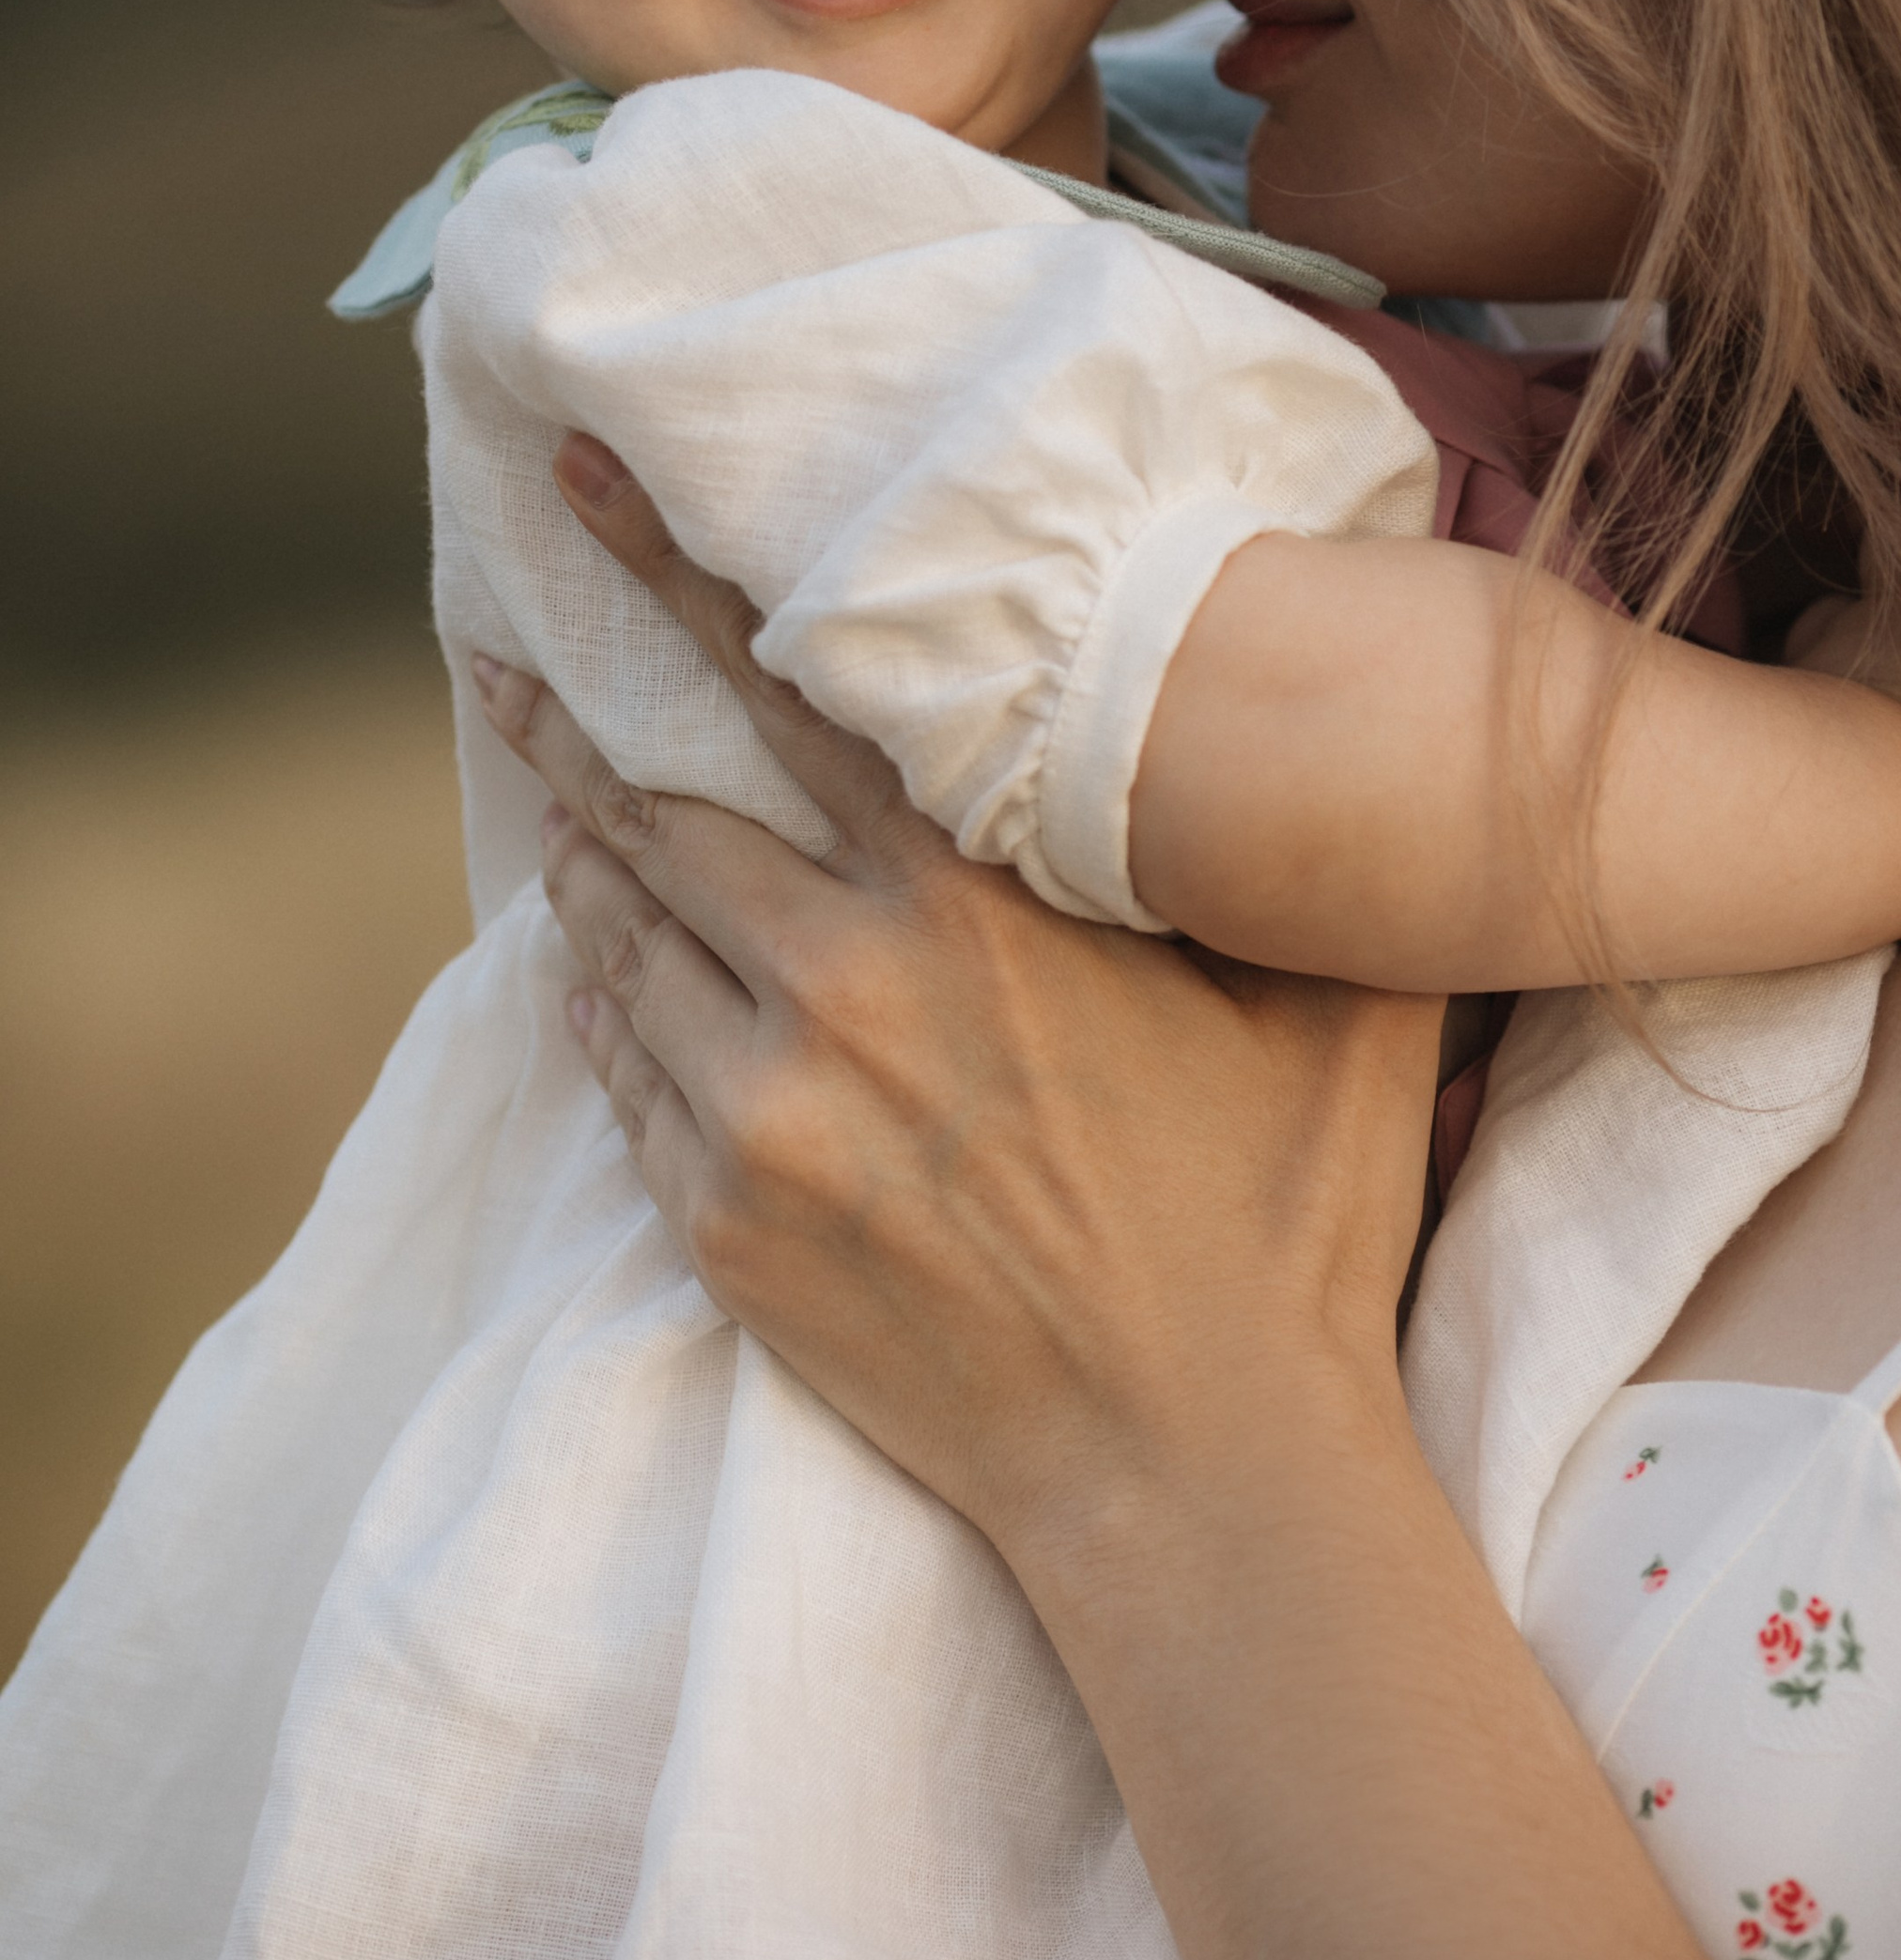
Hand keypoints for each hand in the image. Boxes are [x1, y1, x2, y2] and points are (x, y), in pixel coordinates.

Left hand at [475, 437, 1444, 1570]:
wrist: (1197, 1468)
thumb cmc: (1284, 1222)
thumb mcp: (1338, 1001)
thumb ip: (1299, 842)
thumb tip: (1342, 701)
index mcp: (973, 901)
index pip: (787, 695)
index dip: (673, 581)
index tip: (576, 491)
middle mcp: (842, 986)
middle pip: (658, 814)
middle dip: (569, 724)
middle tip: (498, 658)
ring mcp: (767, 1116)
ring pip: (625, 945)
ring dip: (581, 867)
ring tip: (545, 803)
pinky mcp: (727, 1233)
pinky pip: (630, 1084)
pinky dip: (606, 1012)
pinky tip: (597, 978)